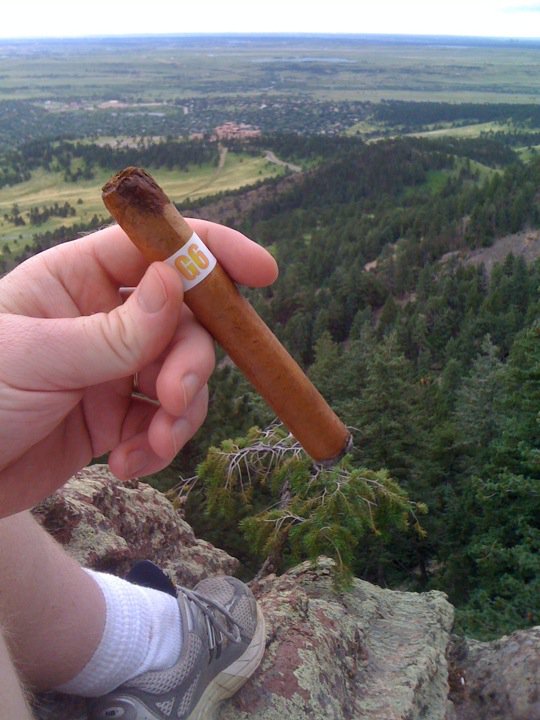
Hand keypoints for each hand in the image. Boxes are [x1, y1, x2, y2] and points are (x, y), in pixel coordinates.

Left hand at [0, 221, 277, 516]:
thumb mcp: (35, 359)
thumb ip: (113, 331)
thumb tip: (177, 283)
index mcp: (75, 279)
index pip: (155, 248)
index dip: (211, 253)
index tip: (262, 273)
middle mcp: (102, 318)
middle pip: (182, 323)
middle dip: (190, 363)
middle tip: (175, 399)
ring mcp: (110, 370)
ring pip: (180, 377)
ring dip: (179, 414)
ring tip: (151, 444)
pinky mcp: (112, 419)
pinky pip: (160, 424)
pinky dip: (156, 446)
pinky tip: (126, 466)